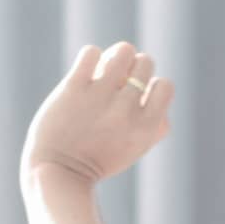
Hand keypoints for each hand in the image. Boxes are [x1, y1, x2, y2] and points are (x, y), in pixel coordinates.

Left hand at [20, 41, 174, 185]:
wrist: (59, 173)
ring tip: (105, 70)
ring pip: (123, 50)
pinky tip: (85, 74)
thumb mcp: (136, 150)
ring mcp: (100, 97)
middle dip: (134, 68)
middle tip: (118, 84)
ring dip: (116, 56)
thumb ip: (156, 125)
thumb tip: (157, 92)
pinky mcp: (74, 88)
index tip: (137, 99)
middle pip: (146, 62)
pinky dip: (90, 58)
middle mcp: (126, 110)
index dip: (152, 87)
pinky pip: (91, 52)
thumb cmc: (99, 160)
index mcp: (146, 127)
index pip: (165, 85)